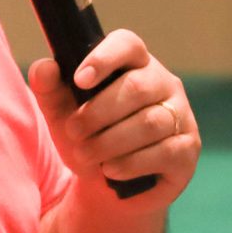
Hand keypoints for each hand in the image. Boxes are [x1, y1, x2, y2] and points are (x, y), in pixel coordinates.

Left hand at [28, 29, 198, 207]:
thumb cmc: (89, 140)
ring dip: (110, 142)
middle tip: (73, 132)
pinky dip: (131, 163)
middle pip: (137, 87)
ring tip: (86, 154)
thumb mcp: (62, 116)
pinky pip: (164, 152)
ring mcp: (181, 115)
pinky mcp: (187, 150)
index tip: (79, 80)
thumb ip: (50, 90)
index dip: (104, 58)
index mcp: (134, 64)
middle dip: (98, 112)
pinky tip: (111, 170)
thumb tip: (44, 68)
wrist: (109, 188)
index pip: (128, 44)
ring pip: (149, 122)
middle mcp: (164, 84)